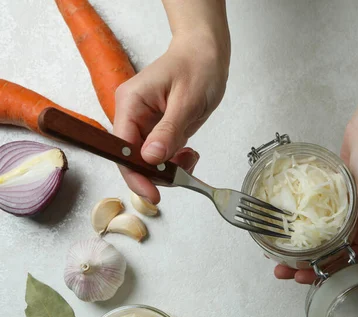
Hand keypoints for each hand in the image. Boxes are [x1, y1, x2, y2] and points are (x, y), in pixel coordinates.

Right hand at [113, 30, 229, 203]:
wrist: (206, 52)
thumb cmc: (197, 66)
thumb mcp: (187, 100)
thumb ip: (169, 131)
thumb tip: (151, 158)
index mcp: (130, 103)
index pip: (123, 149)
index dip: (136, 175)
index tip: (154, 195)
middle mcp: (132, 114)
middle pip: (133, 158)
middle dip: (157, 173)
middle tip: (184, 174)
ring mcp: (143, 122)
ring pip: (148, 160)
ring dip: (169, 168)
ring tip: (191, 158)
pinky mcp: (157, 128)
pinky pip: (160, 153)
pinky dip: (174, 161)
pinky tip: (189, 154)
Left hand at [274, 115, 357, 283]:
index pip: (347, 263)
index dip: (323, 274)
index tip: (300, 278)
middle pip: (331, 253)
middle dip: (305, 264)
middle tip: (281, 269)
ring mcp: (348, 213)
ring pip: (322, 238)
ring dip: (301, 247)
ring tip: (276, 252)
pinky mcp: (337, 198)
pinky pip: (318, 217)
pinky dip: (302, 224)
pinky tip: (286, 229)